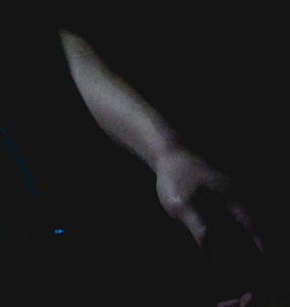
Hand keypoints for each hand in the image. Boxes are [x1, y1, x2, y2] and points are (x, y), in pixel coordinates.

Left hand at [150, 146, 266, 304]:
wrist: (176, 157)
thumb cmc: (177, 178)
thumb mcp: (182, 203)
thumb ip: (199, 225)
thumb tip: (212, 247)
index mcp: (244, 212)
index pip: (269, 253)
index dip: (264, 280)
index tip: (249, 300)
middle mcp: (254, 219)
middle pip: (272, 262)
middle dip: (261, 289)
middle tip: (235, 306)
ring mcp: (248, 222)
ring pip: (264, 262)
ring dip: (254, 286)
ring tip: (233, 305)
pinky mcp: (240, 226)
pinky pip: (252, 255)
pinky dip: (246, 276)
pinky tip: (232, 294)